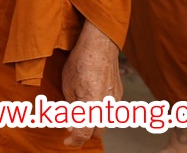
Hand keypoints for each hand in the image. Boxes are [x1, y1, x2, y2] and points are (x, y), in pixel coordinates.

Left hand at [61, 19, 121, 146]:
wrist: (100, 45)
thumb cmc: (80, 62)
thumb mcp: (68, 86)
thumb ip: (71, 107)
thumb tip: (71, 123)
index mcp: (93, 105)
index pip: (85, 133)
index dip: (75, 141)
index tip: (67, 141)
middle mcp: (108, 106)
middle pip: (98, 131)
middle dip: (84, 133)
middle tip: (70, 127)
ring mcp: (116, 100)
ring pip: (105, 121)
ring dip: (92, 122)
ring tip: (78, 111)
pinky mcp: (119, 93)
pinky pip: (109, 109)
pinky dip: (99, 110)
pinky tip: (89, 99)